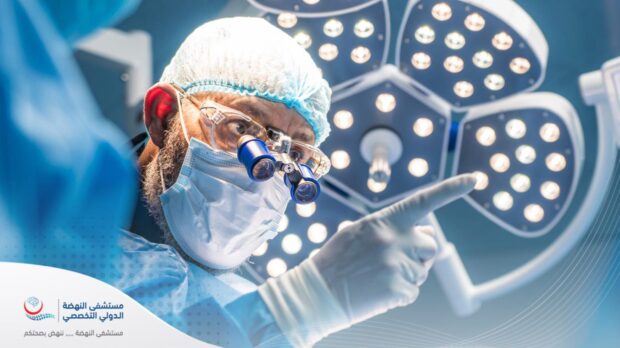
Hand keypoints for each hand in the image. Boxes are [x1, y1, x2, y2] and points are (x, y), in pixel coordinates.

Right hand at [312, 174, 476, 324]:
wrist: (315, 294)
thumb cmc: (337, 261)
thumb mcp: (359, 233)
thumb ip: (394, 227)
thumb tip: (430, 231)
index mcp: (384, 221)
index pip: (424, 201)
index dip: (451, 189)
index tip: (475, 179)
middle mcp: (394, 239)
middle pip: (430, 244)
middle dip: (420, 253)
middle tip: (392, 261)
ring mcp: (397, 265)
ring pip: (422, 270)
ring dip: (407, 275)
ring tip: (377, 277)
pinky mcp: (398, 290)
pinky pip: (413, 292)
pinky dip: (399, 294)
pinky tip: (377, 292)